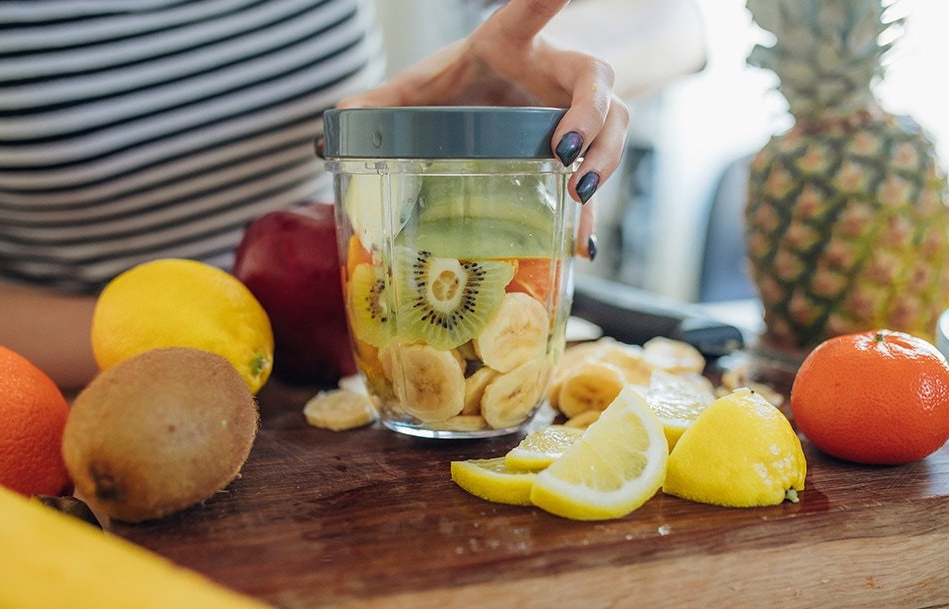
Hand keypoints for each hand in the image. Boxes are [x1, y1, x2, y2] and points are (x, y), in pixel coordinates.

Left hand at [339, 0, 628, 258]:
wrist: (491, 99)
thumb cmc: (457, 87)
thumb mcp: (419, 91)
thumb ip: (379, 104)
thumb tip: (333, 128)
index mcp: (513, 44)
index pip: (533, 13)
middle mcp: (555, 73)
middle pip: (596, 80)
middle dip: (591, 116)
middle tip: (563, 152)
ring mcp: (576, 112)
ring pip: (615, 125)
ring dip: (603, 159)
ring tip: (577, 193)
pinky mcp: (580, 152)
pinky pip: (598, 177)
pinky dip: (590, 213)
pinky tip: (581, 244)